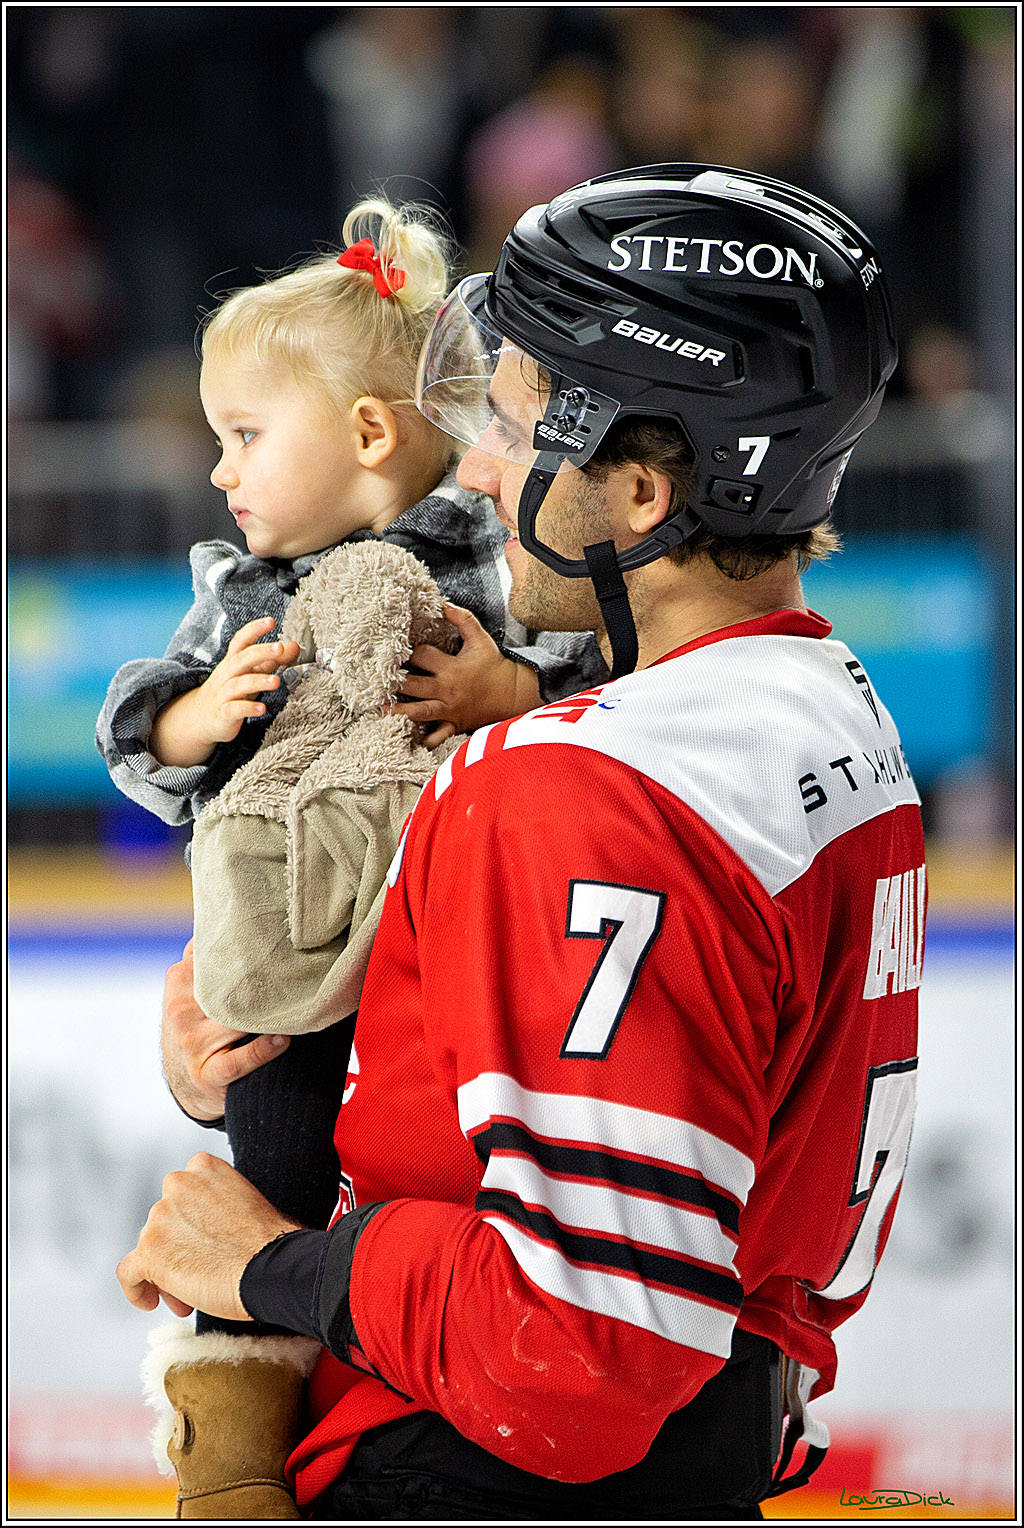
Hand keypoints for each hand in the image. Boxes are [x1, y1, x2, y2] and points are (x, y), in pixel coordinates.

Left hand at [116, 1152, 300, 1319]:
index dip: (189, 1223)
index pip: (182, 1195)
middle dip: (177, 1249)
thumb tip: (201, 1230)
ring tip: (189, 1294)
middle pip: (163, 1222)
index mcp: (203, 1167)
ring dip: (165, 1270)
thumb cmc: (268, 1242)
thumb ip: (217, 1203)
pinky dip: (136, 1288)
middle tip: (199, 1274)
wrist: (271, 1267)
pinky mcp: (150, 1251)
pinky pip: (128, 1272)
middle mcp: (177, 1185)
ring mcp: (160, 1217)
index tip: (202, 1242)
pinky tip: (151, 1301)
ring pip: (148, 1247)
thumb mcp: (245, 1199)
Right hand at [149, 618, 301, 765]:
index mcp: (234, 661)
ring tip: (276, 681)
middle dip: (260, 652)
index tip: (270, 621)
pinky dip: (247, 708)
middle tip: (279, 647)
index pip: (241, 641)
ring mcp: (223, 694)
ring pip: (238, 684)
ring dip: (258, 681)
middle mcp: (227, 674)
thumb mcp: (250, 672)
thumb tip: (295, 646)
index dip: (254, 630)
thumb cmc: (232, 689)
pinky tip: (262, 709)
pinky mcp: (223, 714)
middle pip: (241, 659)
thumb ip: (272, 660)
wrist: (202, 717)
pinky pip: (234, 709)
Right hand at [161, 940, 288, 1121]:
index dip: (246, 942)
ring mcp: (193, 1042)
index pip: (212, 951)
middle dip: (264, 977)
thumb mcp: (193, 987)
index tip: (277, 932)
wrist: (188, 1083)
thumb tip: (245, 910)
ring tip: (299, 1002)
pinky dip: (263, 1050)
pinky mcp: (207, 1074)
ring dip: (271, 1013)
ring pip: (239, 1021)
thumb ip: (212, 955)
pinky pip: (239, 1060)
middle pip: (230, 986)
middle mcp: (181, 1008)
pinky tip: (283, 1039)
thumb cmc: (202, 1023)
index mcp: (180, 979)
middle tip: (298, 964)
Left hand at [389, 603, 540, 748]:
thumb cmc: (493, 665)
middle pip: (414, 685)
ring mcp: (449, 709)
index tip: (396, 648)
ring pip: (419, 712)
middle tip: (375, 680)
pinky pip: (438, 736)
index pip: (421, 656)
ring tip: (381, 708)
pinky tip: (407, 739)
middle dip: (395, 682)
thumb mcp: (480, 639)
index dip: (408, 651)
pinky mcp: (453, 724)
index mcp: (451, 667)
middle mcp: (446, 689)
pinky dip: (425, 739)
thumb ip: (463, 620)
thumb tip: (444, 603)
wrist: (512, 694)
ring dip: (399, 711)